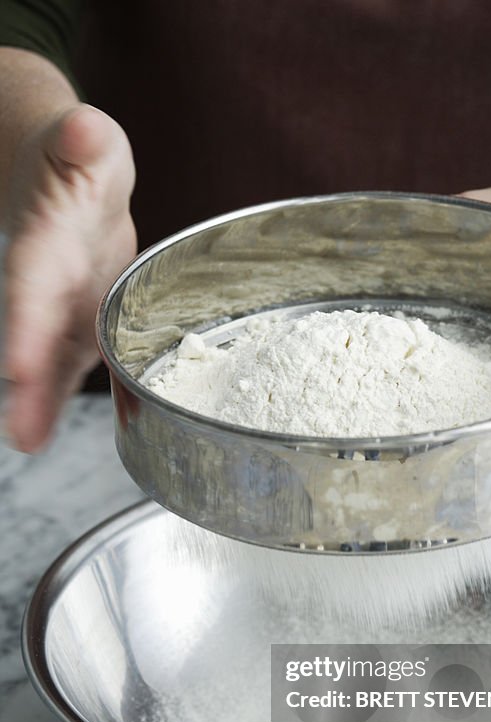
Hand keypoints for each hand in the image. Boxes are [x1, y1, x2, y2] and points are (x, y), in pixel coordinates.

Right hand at [1, 104, 135, 450]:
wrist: (75, 182)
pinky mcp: (88, 326)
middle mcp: (47, 287)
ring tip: (30, 443)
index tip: (19, 366)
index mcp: (44, 246)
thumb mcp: (86, 143)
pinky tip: (90, 430)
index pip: (29, 290)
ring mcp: (65, 312)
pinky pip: (87, 367)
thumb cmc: (78, 159)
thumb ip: (82, 142)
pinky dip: (89, 398)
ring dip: (44, 405)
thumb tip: (84, 128)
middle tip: (20, 434)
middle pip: (35, 341)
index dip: (24, 329)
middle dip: (29, 386)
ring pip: (53, 364)